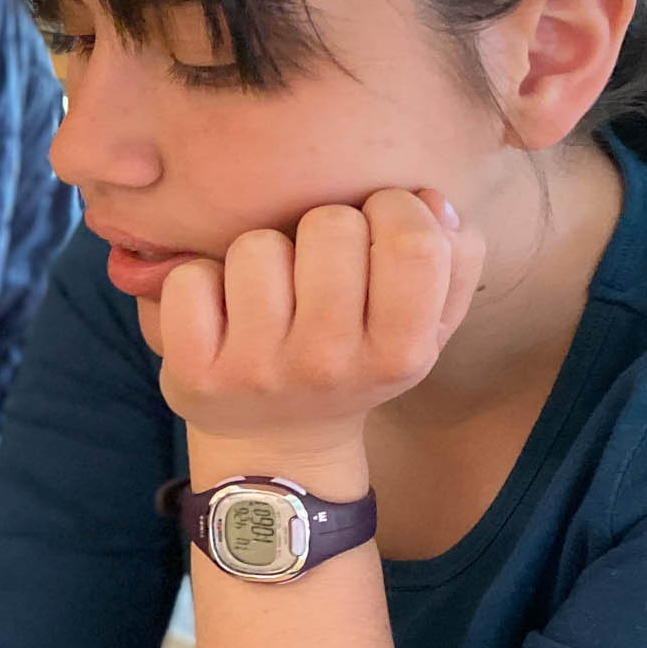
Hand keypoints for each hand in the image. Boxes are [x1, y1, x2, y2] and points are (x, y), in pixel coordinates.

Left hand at [140, 188, 486, 466]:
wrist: (279, 447)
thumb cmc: (356, 362)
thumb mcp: (423, 327)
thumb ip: (455, 259)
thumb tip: (432, 200)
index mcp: (400, 352)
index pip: (414, 244)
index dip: (394, 209)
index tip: (376, 225)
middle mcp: (329, 365)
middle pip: (331, 226)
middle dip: (323, 228)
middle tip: (317, 265)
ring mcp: (257, 371)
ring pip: (257, 246)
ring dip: (262, 252)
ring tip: (270, 291)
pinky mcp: (195, 373)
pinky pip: (191, 278)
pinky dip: (200, 279)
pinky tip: (220, 310)